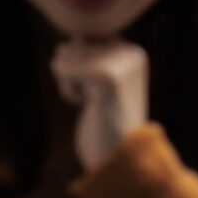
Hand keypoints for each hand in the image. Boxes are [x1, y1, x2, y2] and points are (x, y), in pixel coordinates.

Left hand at [52, 38, 149, 171]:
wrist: (117, 158)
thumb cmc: (103, 122)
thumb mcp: (97, 81)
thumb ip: (85, 54)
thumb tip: (68, 42)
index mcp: (134, 52)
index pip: (84, 39)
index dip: (81, 67)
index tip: (101, 92)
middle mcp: (132, 53)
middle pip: (74, 45)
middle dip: (74, 74)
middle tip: (97, 99)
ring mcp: (122, 64)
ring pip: (66, 55)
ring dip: (70, 83)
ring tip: (94, 102)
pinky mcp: (107, 76)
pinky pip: (63, 67)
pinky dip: (67, 90)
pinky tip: (90, 106)